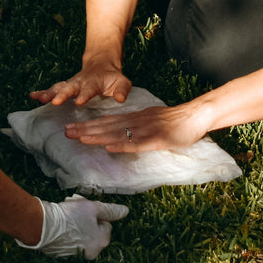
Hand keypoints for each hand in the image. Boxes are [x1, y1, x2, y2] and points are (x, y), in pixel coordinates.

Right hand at [18, 195, 129, 258]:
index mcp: (102, 241)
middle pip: (94, 231)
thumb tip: (125, 211)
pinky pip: (70, 242)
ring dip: (77, 226)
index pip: (106, 224)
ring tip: (65, 216)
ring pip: (82, 236)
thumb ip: (110, 210)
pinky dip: (67, 234)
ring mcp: (78, 256)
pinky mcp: (64, 256)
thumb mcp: (93, 208)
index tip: (84, 209)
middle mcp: (92, 252)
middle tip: (74, 210)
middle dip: (86, 220)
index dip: (96, 214)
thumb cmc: (70, 216)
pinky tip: (59, 225)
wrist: (42, 227)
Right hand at [29, 57, 131, 105]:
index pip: (89, 89)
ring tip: (39, 99)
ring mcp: (71, 83)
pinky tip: (32, 96)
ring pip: (58, 87)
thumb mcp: (122, 82)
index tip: (78, 102)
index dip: (84, 95)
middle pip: (69, 88)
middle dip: (61, 95)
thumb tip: (121, 99)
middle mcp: (80, 82)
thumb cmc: (113, 78)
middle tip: (54, 102)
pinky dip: (42, 92)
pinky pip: (53, 89)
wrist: (101, 64)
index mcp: (94, 82)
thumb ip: (122, 90)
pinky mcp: (65, 86)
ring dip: (49, 93)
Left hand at [63, 101, 215, 152]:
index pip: (106, 122)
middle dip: (86, 129)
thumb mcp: (149, 120)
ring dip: (98, 136)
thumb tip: (113, 129)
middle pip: (107, 126)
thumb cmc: (175, 121)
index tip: (71, 128)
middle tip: (66, 132)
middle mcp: (136, 122)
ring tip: (80, 138)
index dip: (88, 126)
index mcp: (134, 118)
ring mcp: (145, 130)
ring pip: (117, 133)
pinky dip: (122, 144)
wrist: (196, 116)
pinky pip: (137, 142)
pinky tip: (109, 147)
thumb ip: (133, 124)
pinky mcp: (156, 138)